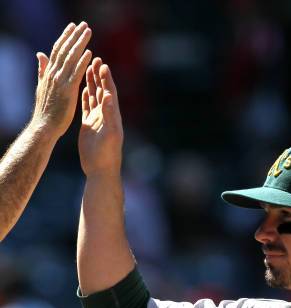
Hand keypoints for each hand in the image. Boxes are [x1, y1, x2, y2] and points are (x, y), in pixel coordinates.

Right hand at [31, 22, 91, 137]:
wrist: (44, 127)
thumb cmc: (45, 111)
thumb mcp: (42, 86)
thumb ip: (43, 70)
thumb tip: (40, 55)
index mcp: (49, 73)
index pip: (58, 51)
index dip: (65, 38)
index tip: (72, 27)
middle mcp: (54, 74)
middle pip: (65, 50)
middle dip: (73, 36)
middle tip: (83, 24)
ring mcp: (60, 82)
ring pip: (71, 58)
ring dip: (80, 43)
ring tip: (88, 32)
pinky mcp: (68, 91)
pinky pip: (76, 74)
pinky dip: (82, 62)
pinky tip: (89, 53)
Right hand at [78, 57, 123, 176]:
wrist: (101, 169)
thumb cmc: (107, 154)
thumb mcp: (109, 133)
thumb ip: (109, 114)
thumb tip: (107, 95)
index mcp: (112, 116)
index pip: (110, 93)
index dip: (106, 78)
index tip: (102, 63)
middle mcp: (106, 116)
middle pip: (102, 91)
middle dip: (99, 76)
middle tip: (95, 59)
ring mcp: (97, 121)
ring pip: (94, 97)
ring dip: (92, 83)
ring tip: (88, 68)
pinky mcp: (89, 126)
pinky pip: (87, 108)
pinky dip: (85, 97)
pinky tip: (83, 89)